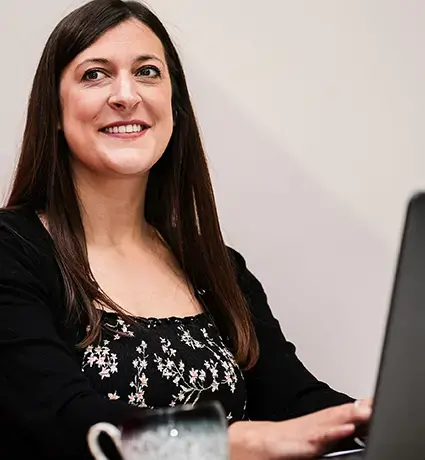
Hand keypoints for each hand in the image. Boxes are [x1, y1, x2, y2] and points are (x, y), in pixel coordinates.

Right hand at [228, 402, 371, 459]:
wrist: (258, 443)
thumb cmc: (285, 442)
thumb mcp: (313, 439)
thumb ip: (331, 434)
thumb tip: (352, 432)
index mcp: (324, 424)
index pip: (348, 415)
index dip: (365, 409)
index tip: (383, 403)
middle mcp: (320, 424)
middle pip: (345, 414)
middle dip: (363, 408)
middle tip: (380, 401)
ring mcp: (312, 431)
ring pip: (334, 421)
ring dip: (351, 415)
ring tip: (368, 410)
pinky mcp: (305, 443)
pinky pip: (321, 438)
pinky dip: (334, 433)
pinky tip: (346, 430)